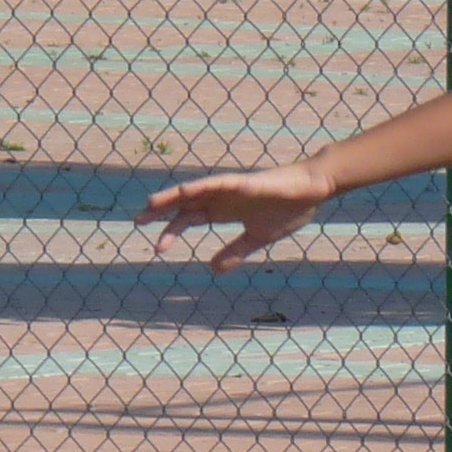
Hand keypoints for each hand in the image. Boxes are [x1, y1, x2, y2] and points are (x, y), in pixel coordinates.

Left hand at [145, 161, 337, 266]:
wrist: (313, 192)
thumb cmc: (288, 210)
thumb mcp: (258, 238)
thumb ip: (235, 252)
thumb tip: (212, 269)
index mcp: (224, 211)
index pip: (190, 219)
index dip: (172, 230)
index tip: (156, 247)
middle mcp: (222, 198)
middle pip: (184, 204)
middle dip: (161, 212)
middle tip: (137, 222)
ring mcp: (230, 189)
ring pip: (193, 192)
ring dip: (171, 198)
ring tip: (149, 205)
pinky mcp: (242, 183)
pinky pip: (215, 183)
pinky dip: (198, 187)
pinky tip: (182, 192)